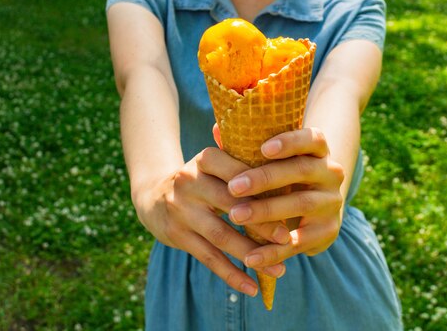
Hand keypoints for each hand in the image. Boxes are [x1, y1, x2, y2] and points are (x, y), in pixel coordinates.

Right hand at [132, 147, 289, 296]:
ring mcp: (181, 210)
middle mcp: (189, 181)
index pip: (238, 171)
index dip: (263, 186)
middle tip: (287, 239)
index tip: (290, 201)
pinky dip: (232, 275)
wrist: (154, 196)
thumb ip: (246, 168)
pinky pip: (208, 258)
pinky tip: (252, 288)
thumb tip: (292, 180)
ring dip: (251, 254)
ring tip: (279, 269)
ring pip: (221, 235)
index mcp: (206, 159)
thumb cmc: (204, 179)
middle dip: (262, 224)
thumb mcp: (217, 165)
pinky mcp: (177, 235)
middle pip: (231, 204)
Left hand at [225, 127, 344, 270]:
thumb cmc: (283, 177)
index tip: (263, 148)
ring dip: (266, 212)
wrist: (315, 212)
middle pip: (301, 170)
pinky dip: (273, 251)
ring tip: (235, 216)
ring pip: (301, 204)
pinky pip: (299, 241)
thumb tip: (217, 129)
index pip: (312, 138)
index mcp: (318, 150)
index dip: (290, 142)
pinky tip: (250, 257)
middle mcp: (331, 172)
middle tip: (233, 187)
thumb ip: (247, 147)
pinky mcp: (328, 230)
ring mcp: (332, 202)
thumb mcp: (272, 162)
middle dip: (265, 178)